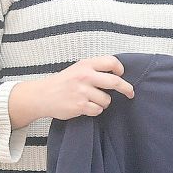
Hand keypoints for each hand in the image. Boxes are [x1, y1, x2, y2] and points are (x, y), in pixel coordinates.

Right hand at [9, 56, 133, 127]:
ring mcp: (82, 91)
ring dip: (103, 102)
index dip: (120, 69)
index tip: (121, 75)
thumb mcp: (78, 69)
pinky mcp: (79, 105)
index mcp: (86, 64)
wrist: (42, 95)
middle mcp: (85, 76)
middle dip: (127, 89)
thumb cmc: (63, 82)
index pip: (111, 62)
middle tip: (130, 93)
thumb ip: (95, 69)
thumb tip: (118, 75)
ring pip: (107, 100)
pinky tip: (85, 107)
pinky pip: (98, 110)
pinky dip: (95, 110)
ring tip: (91, 100)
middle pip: (115, 82)